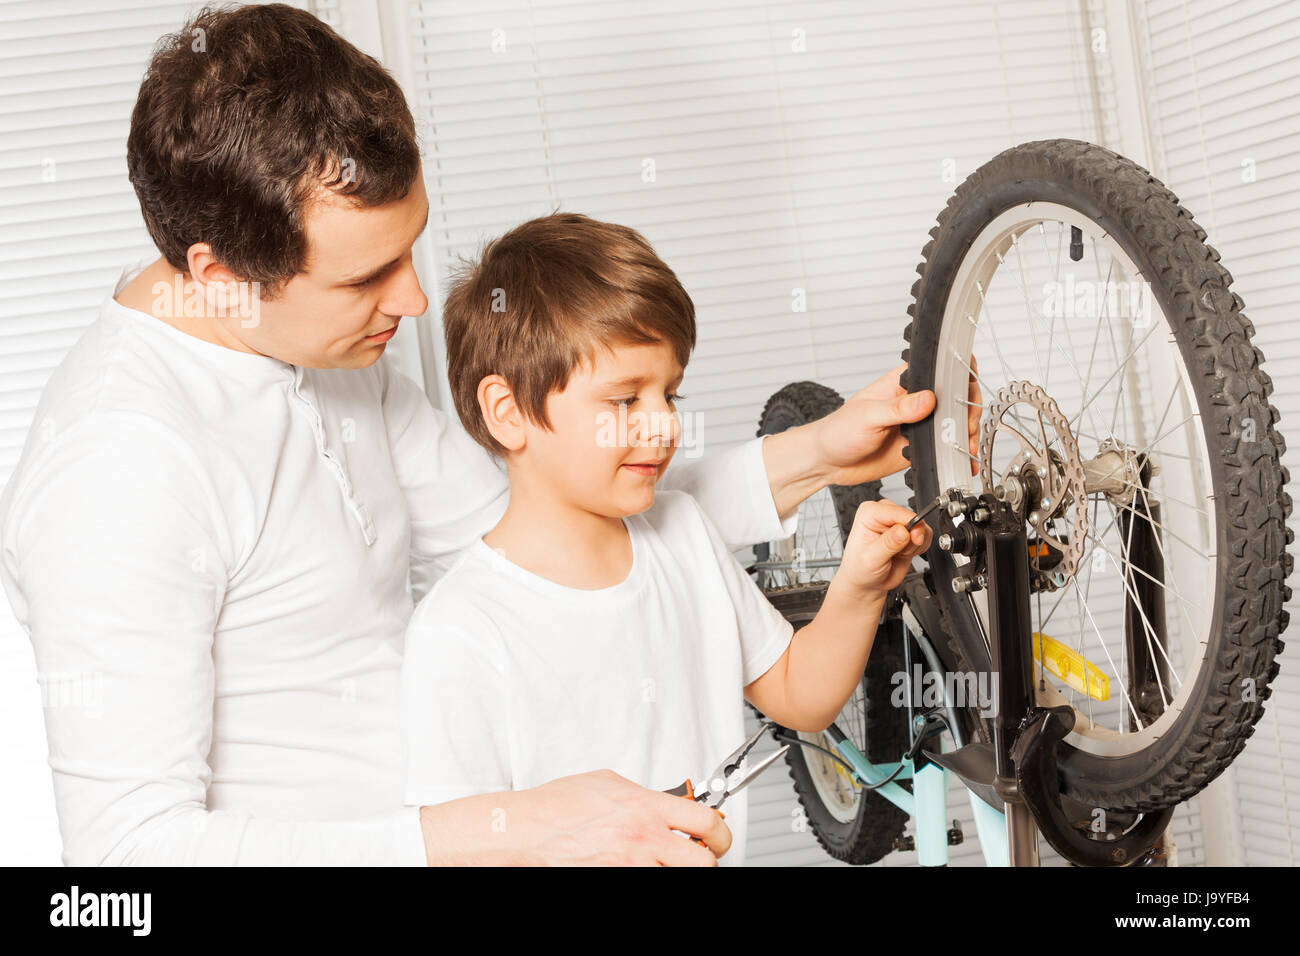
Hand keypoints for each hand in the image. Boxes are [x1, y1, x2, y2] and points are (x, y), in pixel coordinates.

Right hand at [418, 769, 730, 865]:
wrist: (526, 831)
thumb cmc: (558, 805)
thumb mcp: (608, 783)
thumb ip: (644, 794)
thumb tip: (666, 802)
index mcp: (646, 808)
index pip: (706, 821)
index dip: (721, 832)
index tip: (718, 836)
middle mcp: (644, 839)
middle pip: (704, 862)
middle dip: (707, 860)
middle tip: (700, 856)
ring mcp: (631, 866)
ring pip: (677, 877)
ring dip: (674, 870)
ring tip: (661, 862)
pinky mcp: (616, 881)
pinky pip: (647, 883)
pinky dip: (649, 876)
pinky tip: (640, 867)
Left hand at [811, 358, 981, 485]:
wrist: (828, 462)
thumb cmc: (838, 431)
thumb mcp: (867, 416)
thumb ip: (897, 408)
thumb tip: (927, 399)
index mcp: (903, 382)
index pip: (940, 369)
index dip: (960, 374)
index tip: (969, 388)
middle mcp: (915, 401)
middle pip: (956, 397)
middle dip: (968, 411)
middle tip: (966, 428)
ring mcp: (919, 424)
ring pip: (954, 423)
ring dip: (966, 434)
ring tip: (965, 448)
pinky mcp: (919, 446)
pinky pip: (945, 447)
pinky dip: (957, 453)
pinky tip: (962, 460)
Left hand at [836, 498, 931, 594]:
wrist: (866, 582)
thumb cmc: (860, 568)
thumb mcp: (871, 559)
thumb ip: (888, 544)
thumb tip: (903, 531)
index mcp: (870, 513)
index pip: (898, 511)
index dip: (911, 525)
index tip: (912, 539)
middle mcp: (883, 514)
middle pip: (913, 517)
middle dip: (911, 538)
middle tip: (899, 551)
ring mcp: (896, 522)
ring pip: (922, 526)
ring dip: (915, 544)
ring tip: (898, 553)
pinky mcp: (908, 532)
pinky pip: (926, 534)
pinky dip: (920, 547)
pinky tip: (905, 553)